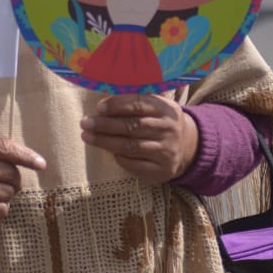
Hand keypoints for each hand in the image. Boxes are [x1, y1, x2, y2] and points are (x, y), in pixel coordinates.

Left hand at [80, 94, 198, 184]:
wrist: (187, 146)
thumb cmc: (160, 121)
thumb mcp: (155, 106)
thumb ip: (134, 102)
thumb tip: (102, 102)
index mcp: (166, 108)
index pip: (139, 104)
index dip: (117, 105)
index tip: (98, 107)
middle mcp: (169, 129)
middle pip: (132, 126)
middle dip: (105, 125)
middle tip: (85, 123)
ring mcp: (167, 151)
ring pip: (131, 146)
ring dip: (105, 142)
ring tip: (87, 137)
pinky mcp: (162, 170)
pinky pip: (135, 165)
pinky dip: (120, 158)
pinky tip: (109, 152)